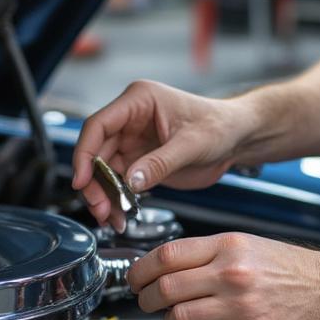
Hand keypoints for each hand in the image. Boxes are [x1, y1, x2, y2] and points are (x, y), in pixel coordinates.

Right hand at [71, 80, 246, 231]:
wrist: (237, 139)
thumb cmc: (220, 127)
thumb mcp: (192, 145)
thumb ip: (159, 163)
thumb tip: (130, 182)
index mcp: (139, 101)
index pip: (99, 125)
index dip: (85, 153)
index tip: (82, 180)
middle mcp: (130, 120)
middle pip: (96, 152)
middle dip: (94, 183)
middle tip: (100, 208)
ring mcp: (132, 142)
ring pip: (103, 171)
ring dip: (103, 196)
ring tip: (110, 218)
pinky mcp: (138, 162)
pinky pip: (117, 182)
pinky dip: (115, 200)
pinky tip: (119, 216)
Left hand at [127, 233, 319, 319]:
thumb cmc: (293, 269)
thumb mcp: (248, 246)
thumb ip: (210, 255)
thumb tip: (169, 268)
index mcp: (228, 246)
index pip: (167, 255)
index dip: (141, 270)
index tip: (135, 280)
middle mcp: (232, 273)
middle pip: (166, 287)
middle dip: (146, 299)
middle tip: (147, 303)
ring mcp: (241, 305)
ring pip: (179, 318)